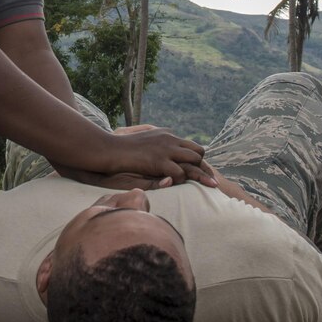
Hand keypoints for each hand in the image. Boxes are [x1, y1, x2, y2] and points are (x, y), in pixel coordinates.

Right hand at [90, 127, 206, 186]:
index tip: (209, 174)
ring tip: (206, 186)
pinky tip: (181, 185)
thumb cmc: (123, 149)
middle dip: (205, 167)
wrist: (110, 149)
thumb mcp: (144, 143)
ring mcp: (165, 149)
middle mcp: (170, 139)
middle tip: (212, 183)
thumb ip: (157, 147)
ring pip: (194, 159)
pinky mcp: (158, 161)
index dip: (201, 162)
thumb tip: (164, 156)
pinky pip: (178, 172)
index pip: (192, 146)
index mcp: (167, 135)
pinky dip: (181, 179)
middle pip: (198, 152)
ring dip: (197, 173)